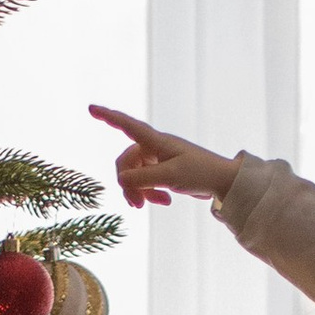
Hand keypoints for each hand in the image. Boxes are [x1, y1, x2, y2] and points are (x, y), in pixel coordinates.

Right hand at [90, 105, 241, 210]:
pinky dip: (150, 193)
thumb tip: (120, 180)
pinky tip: (165, 202)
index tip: (91, 109)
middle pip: (126, 162)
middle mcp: (155, 147)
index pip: (127, 125)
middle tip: (137, 205)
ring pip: (135, 175)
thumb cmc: (200, 173)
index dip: (108, 117)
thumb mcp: (169, 177)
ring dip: (139, 191)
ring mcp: (159, 159)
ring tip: (149, 205)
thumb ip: (142, 179)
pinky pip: (146, 182)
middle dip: (127, 183)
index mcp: (156, 141)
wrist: (224, 181)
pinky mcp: (164, 171)